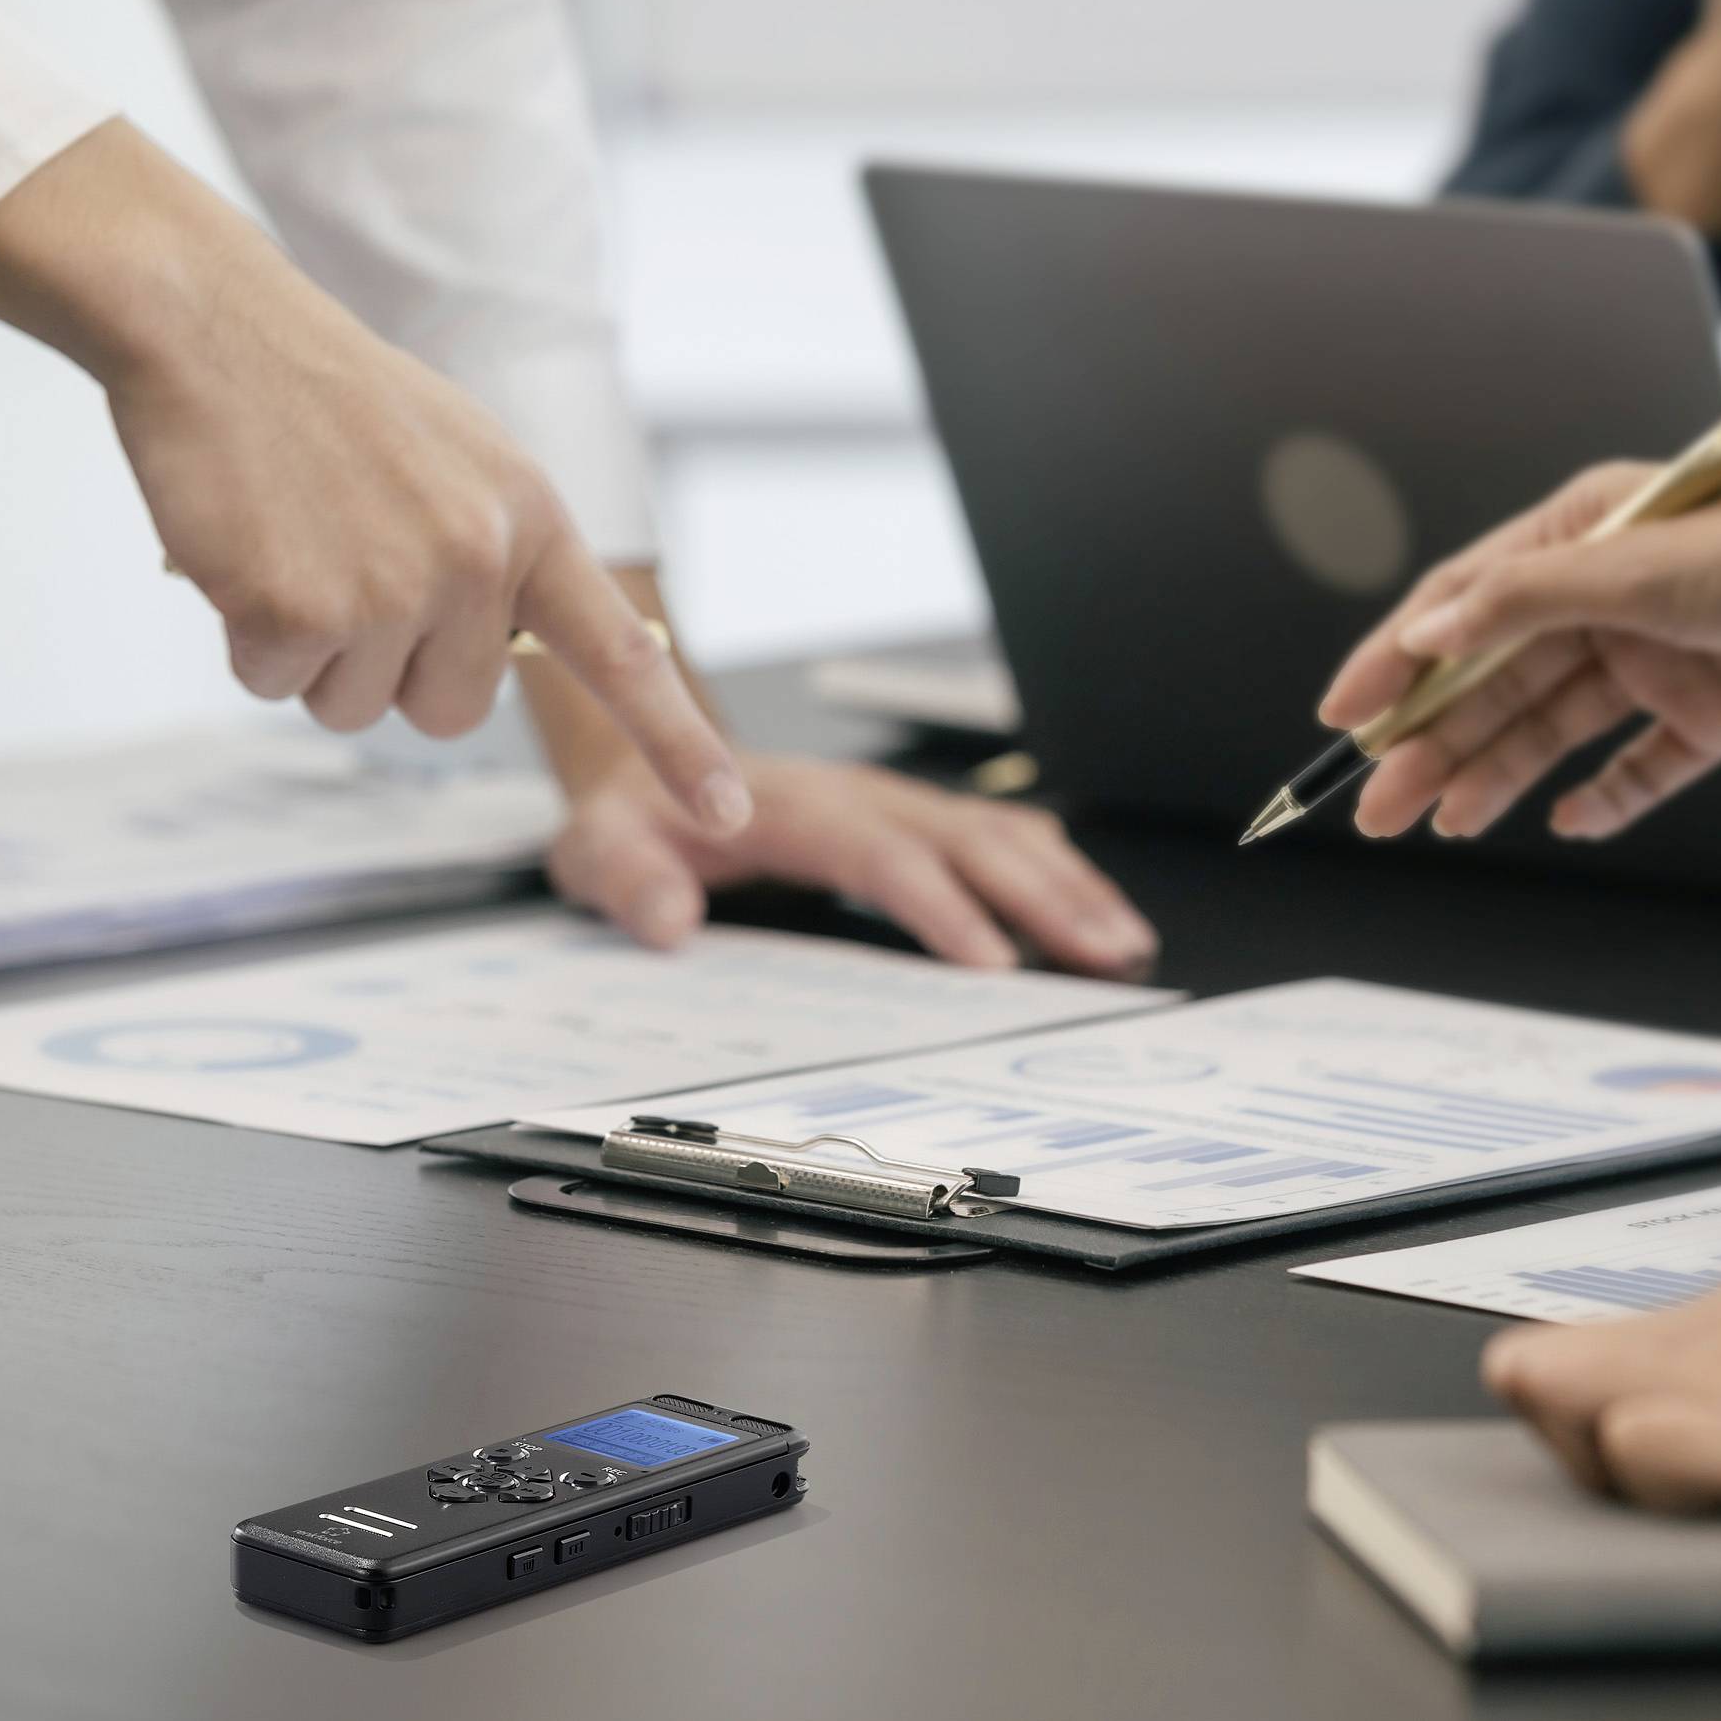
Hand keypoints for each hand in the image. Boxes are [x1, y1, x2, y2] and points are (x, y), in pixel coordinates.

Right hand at [0, 123, 751, 836]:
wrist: (217, 328)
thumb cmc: (337, 401)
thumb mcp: (466, 462)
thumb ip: (505, 556)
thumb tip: (517, 652)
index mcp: (532, 520)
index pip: (622, 655)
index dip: (678, 743)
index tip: (724, 812)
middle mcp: (480, 560)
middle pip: (454, 712)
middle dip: (396, 671)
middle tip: (352, 568)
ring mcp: (392, 588)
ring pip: (357, 709)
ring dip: (314, 653)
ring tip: (298, 543)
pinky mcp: (297, 611)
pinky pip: (272, 683)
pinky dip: (246, 635)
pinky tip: (246, 549)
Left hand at [545, 752, 1160, 976]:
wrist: (645, 757)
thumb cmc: (634, 813)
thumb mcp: (598, 849)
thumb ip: (628, 880)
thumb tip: (669, 919)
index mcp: (796, 805)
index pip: (883, 856)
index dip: (943, 908)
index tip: (992, 964)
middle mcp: (860, 795)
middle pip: (969, 842)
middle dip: (1044, 900)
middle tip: (1102, 956)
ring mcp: (893, 801)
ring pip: (998, 835)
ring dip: (1067, 887)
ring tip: (1123, 943)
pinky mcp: (910, 815)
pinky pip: (997, 834)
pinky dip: (1055, 870)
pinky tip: (1095, 909)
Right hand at [1317, 454, 1720, 841]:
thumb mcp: (1639, 568)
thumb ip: (1524, 602)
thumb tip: (1424, 633)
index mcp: (1580, 538)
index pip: (1460, 605)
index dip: (1394, 662)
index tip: (1339, 719)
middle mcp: (1612, 597)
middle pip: (1499, 680)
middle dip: (1434, 743)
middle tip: (1377, 811)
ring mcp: (1664, 655)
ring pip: (1556, 727)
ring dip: (1498, 774)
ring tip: (1445, 827)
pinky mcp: (1720, 710)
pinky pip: (1644, 763)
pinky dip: (1606, 793)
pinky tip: (1567, 820)